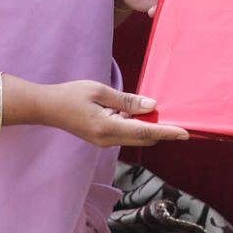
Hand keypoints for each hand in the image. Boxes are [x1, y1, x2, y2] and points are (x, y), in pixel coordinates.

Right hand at [43, 80, 189, 146]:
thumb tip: (152, 106)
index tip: (185, 133)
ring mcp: (104, 141)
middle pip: (143, 138)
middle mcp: (107, 140)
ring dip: (149, 126)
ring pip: (135, 136)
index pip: (144, 132)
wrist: (47, 107)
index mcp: (107, 127)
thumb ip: (126, 100)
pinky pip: (126, 133)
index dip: (167, 132)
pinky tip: (139, 111)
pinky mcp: (102, 138)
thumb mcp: (100, 91)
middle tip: (179, 117)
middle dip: (162, 130)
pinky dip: (137, 125)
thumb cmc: (71, 95)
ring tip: (161, 110)